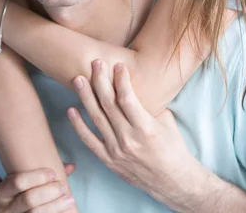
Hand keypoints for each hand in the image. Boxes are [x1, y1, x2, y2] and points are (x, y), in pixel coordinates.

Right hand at [0, 165, 76, 212]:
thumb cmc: (19, 196)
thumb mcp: (22, 186)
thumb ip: (43, 175)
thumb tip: (72, 166)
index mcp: (1, 193)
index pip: (18, 182)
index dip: (37, 177)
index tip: (53, 173)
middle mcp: (3, 209)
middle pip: (28, 199)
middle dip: (49, 192)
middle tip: (63, 186)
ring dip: (55, 205)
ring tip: (70, 199)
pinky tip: (65, 210)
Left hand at [67, 61, 204, 210]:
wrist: (172, 182)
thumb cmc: (173, 148)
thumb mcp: (166, 121)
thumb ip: (149, 103)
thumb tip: (133, 83)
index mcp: (146, 129)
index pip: (127, 98)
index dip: (121, 79)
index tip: (118, 65)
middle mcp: (129, 140)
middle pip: (108, 104)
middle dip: (101, 81)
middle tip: (95, 63)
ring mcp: (116, 151)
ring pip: (97, 118)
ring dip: (86, 97)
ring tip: (78, 79)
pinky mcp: (108, 160)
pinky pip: (89, 140)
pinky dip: (79, 125)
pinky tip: (71, 110)